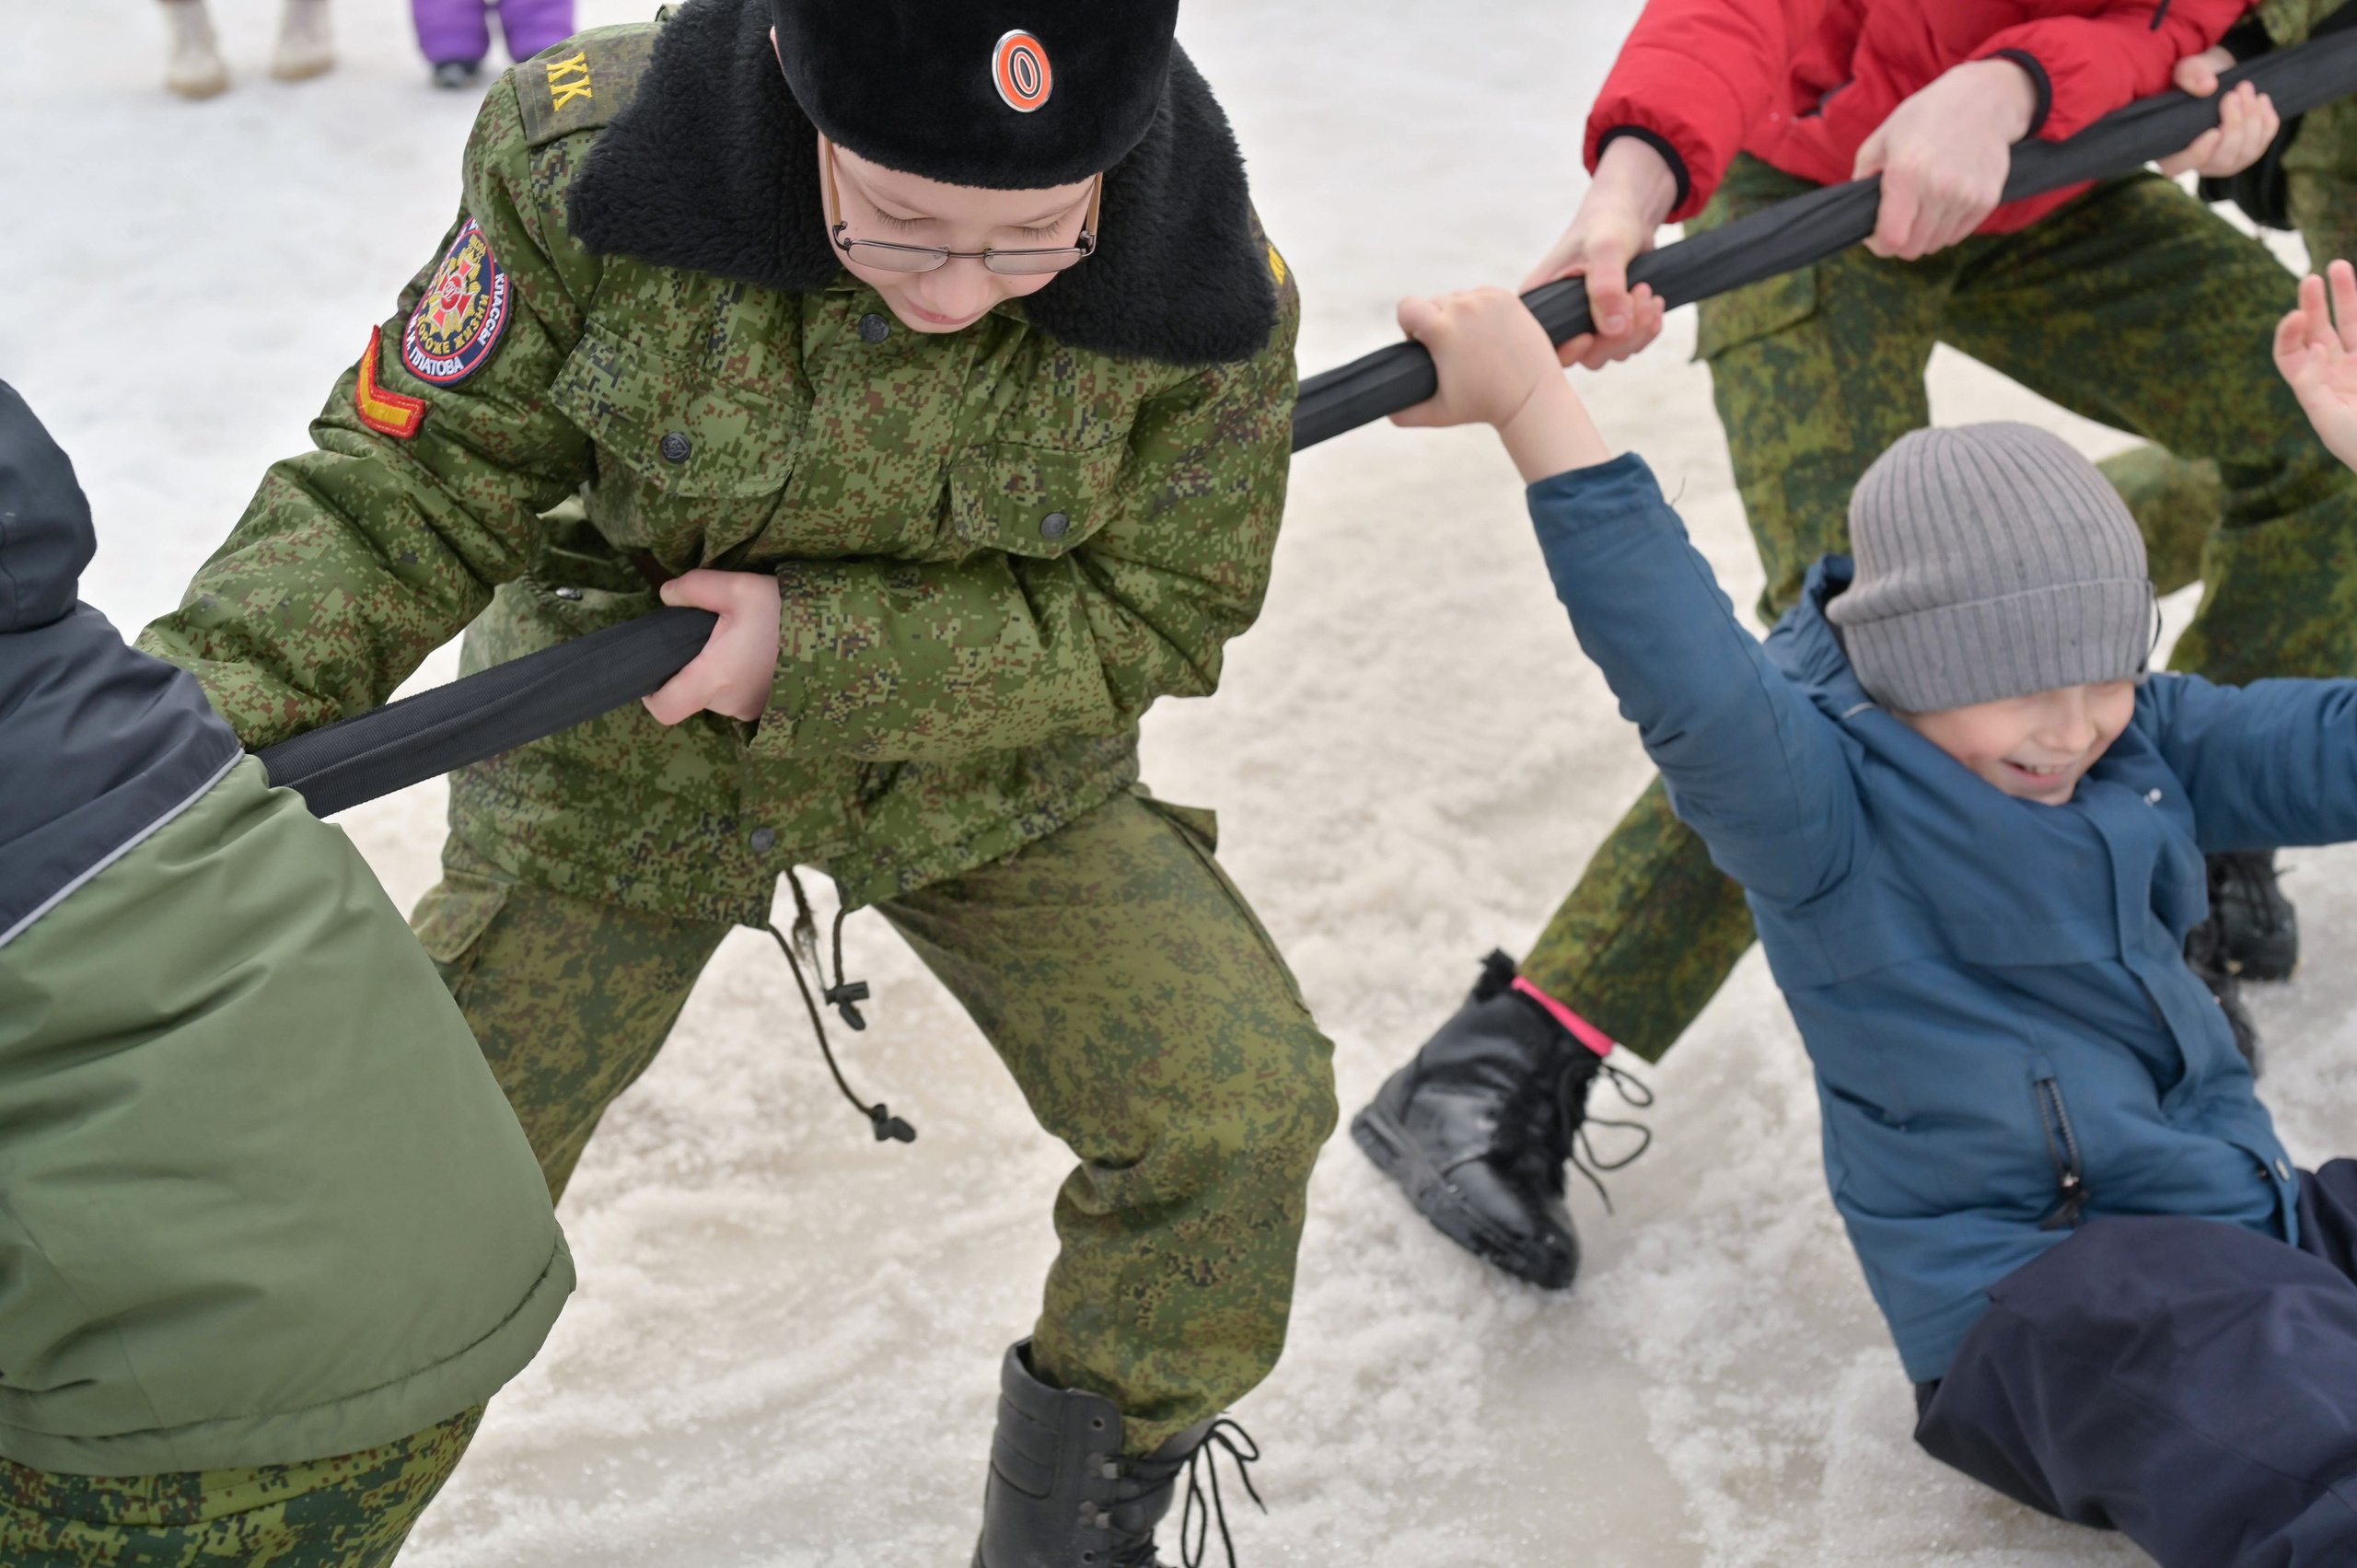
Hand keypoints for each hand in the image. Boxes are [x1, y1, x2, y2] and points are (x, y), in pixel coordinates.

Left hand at [642, 568, 782, 724]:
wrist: (845, 638)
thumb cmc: (788, 615)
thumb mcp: (739, 588)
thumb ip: (696, 587)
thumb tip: (667, 594)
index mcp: (713, 678)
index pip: (664, 708)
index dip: (652, 694)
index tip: (657, 671)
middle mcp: (730, 702)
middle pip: (693, 694)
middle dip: (696, 668)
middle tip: (715, 635)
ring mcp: (753, 709)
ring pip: (720, 694)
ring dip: (723, 672)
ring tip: (746, 641)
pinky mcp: (772, 708)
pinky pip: (744, 697)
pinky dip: (745, 679)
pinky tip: (763, 655)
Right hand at [1391, 287, 1611, 481]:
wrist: (1531, 397)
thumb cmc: (1481, 407)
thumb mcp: (1437, 414)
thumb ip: (1403, 414)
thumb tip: (1384, 408)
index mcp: (1442, 329)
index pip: (1406, 307)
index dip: (1409, 325)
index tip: (1423, 343)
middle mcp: (1464, 307)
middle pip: (1432, 303)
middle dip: (1435, 323)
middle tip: (1453, 352)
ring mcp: (1487, 300)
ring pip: (1457, 298)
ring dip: (1458, 315)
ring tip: (1473, 344)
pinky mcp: (1505, 297)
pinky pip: (1479, 296)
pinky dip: (1479, 310)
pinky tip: (1489, 334)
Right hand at [1519, 136, 1675, 368]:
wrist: (1630, 212)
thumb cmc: (1607, 221)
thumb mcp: (1606, 247)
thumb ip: (1607, 286)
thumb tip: (1614, 328)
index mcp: (1541, 300)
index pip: (1547, 345)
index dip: (1570, 350)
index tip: (1592, 334)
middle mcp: (1560, 316)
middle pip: (1585, 355)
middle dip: (1619, 335)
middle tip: (1639, 295)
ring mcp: (1585, 322)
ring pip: (1610, 352)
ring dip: (1638, 330)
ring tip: (1649, 293)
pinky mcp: (1609, 323)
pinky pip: (1627, 344)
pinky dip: (1646, 329)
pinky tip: (1655, 304)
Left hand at [1854, 58, 2037, 259]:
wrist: (1981, 99)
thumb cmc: (1924, 118)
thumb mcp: (1882, 139)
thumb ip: (1862, 178)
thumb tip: (1858, 212)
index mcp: (1906, 174)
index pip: (1891, 240)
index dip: (1879, 244)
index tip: (1876, 234)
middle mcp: (1939, 188)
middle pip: (1912, 249)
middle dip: (1900, 240)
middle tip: (1898, 220)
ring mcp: (1966, 196)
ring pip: (1935, 244)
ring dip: (1924, 232)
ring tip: (1923, 204)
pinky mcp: (1987, 199)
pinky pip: (1956, 234)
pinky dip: (1946, 226)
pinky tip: (1944, 199)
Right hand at [2157, 51, 2278, 178]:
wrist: (2215, 80)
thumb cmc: (2193, 80)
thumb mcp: (2185, 70)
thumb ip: (2189, 74)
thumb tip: (2208, 86)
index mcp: (2170, 152)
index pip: (2180, 166)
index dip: (2199, 153)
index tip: (2213, 131)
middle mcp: (2199, 164)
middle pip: (2222, 159)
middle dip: (2234, 125)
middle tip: (2233, 93)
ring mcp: (2226, 162)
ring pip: (2247, 151)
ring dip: (2251, 117)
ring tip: (2246, 88)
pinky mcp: (2248, 152)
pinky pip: (2263, 142)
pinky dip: (2266, 120)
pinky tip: (2260, 100)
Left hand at [2276, 261, 2356, 471]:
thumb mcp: (2329, 420)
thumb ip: (2314, 385)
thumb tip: (2313, 348)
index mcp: (2316, 388)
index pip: (2292, 354)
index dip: (2288, 334)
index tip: (2297, 316)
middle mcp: (2338, 372)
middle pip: (2320, 330)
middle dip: (2315, 303)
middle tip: (2311, 276)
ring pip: (2352, 323)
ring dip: (2346, 295)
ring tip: (2337, 265)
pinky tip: (2354, 297)